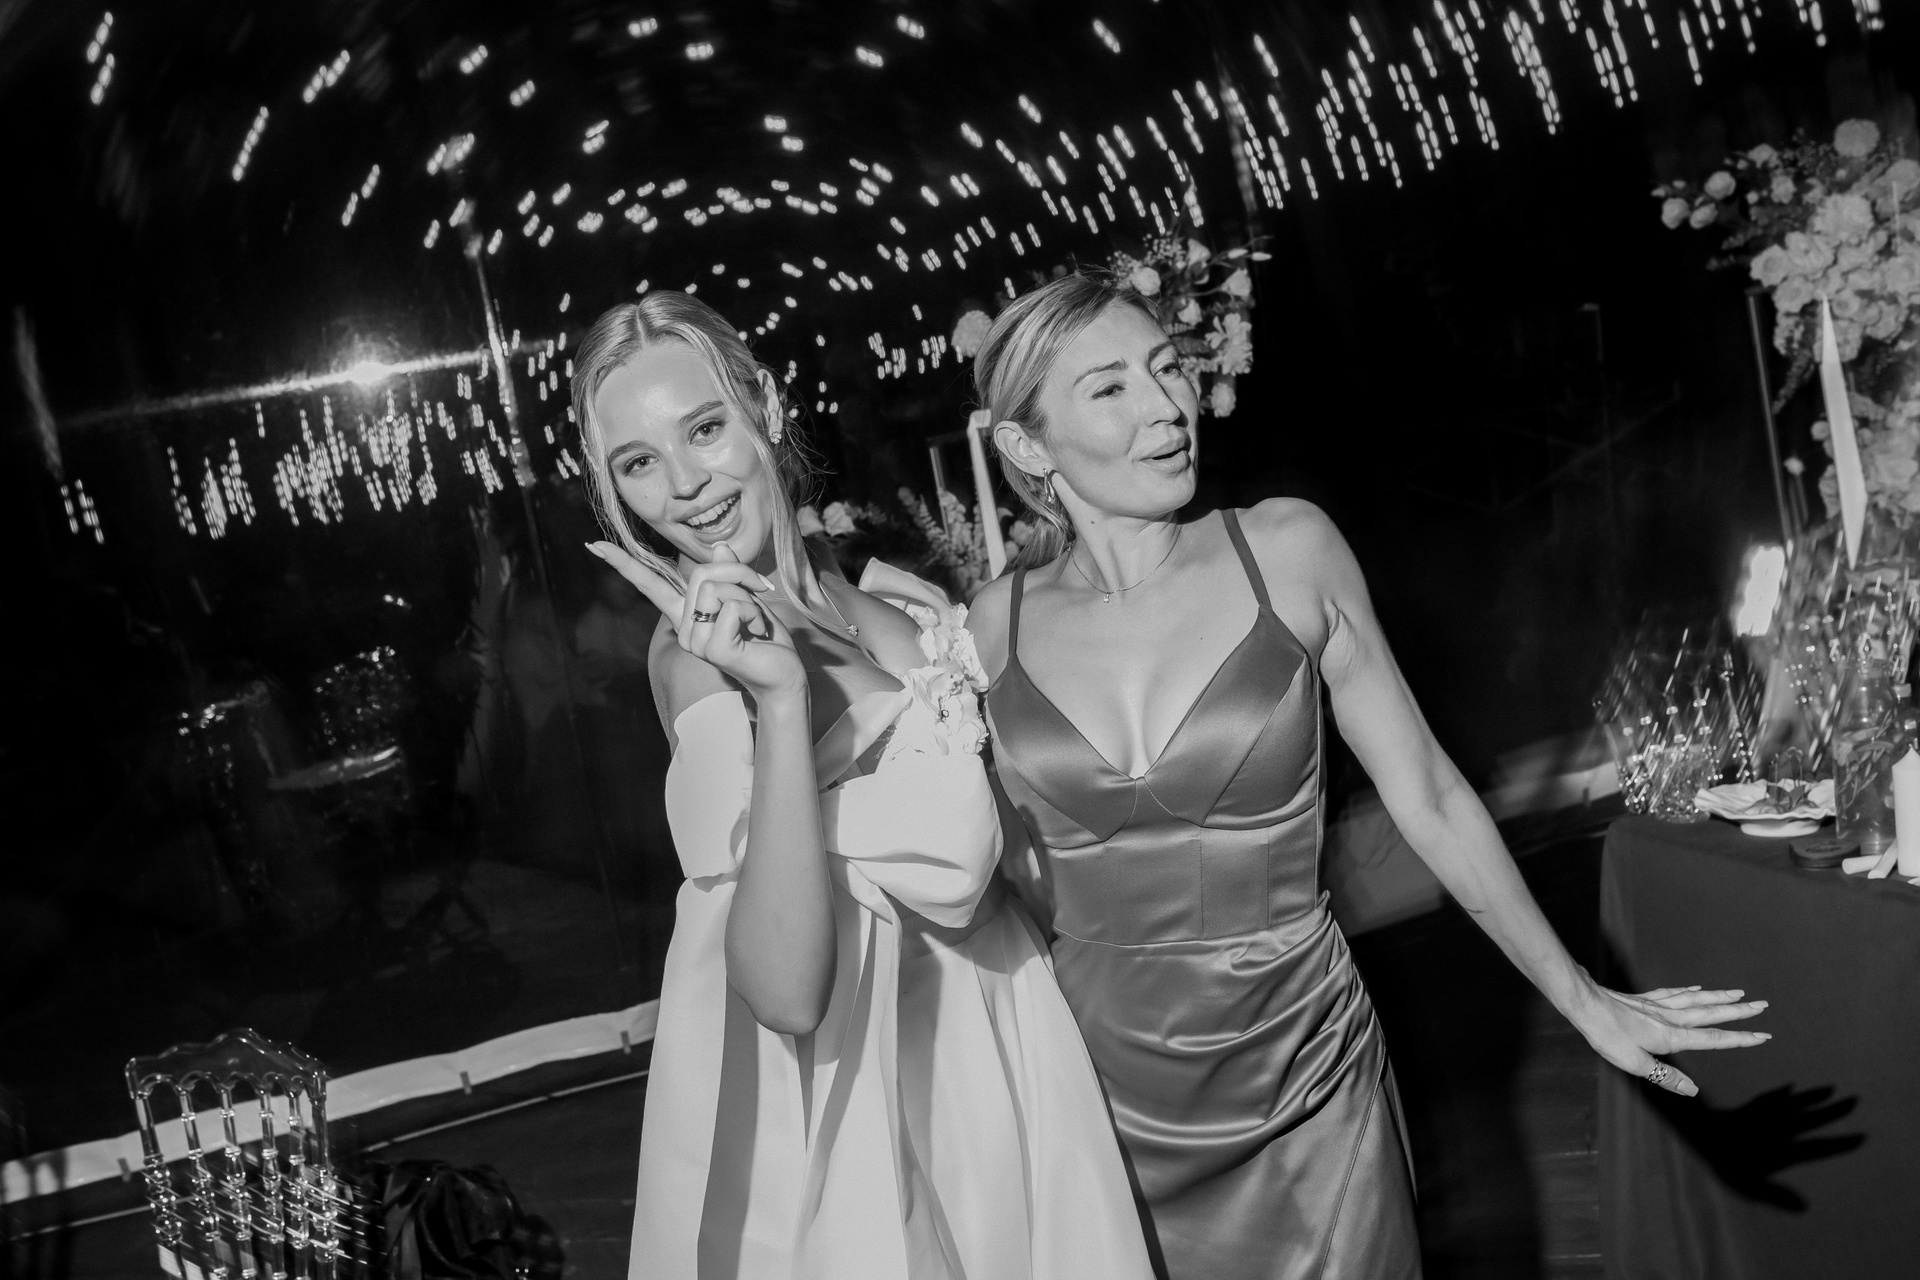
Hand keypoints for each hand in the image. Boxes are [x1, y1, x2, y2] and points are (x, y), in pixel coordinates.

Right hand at [587, 540, 805, 700]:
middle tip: (760, 593)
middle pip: (702, 573)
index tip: (595, 545)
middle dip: (739, 575)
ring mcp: (695, 642)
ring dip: (748, 599)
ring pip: (717, 588)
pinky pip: (729, 606)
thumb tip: (720, 547)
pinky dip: (751, 612)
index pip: (650, 585)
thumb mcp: (747, 597)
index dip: (623, 563)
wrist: (783, 675)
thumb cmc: (765, 639)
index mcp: (686, 614)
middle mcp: (684, 629)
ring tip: (754, 624)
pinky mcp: (713, 650)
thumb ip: (729, 573)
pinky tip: (755, 634)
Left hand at [1574, 980, 1771, 1096]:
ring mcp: (1657, 1006)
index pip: (1713, 1038)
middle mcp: (1670, 1018)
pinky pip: (1674, 993)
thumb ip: (1665, 1076)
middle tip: (1763, 1004)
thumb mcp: (1634, 1063)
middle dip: (1738, 1011)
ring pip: (1696, 999)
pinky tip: (1696, 988)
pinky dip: (1689, 991)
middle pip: (1710, 1013)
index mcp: (1671, 1036)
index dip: (1739, 1039)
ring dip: (1719, 997)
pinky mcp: (1644, 999)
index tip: (1763, 1035)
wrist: (1585, 1003)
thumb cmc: (1607, 1034)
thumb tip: (1693, 1090)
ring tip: (1738, 993)